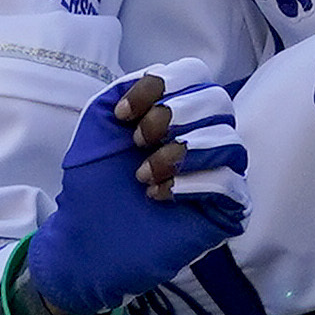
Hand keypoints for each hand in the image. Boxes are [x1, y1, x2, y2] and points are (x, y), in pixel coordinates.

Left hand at [18, 67, 252, 314]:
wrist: (86, 239)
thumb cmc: (94, 185)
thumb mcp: (100, 123)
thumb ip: (127, 88)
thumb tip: (157, 78)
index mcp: (178, 113)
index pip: (194, 74)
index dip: (160, 86)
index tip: (120, 115)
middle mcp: (206, 138)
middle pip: (217, 101)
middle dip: (171, 116)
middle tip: (136, 144)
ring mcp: (219, 174)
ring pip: (228, 141)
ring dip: (179, 153)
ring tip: (143, 177)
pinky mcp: (226, 210)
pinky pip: (228, 182)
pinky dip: (191, 183)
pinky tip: (159, 196)